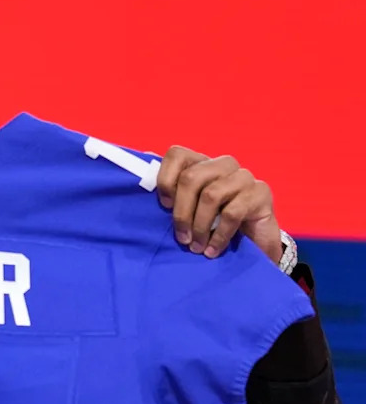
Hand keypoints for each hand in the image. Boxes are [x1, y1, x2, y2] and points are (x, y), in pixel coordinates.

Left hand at [156, 146, 281, 262]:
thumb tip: (142, 184)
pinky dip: (219, 235)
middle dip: (181, 212)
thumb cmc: (215, 224)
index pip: (177, 154)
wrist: (255, 243)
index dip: (166, 179)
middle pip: (191, 178)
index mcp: (203, 163)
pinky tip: (213, 249)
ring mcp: (244, 177)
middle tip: (181, 237)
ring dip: (200, 226)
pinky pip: (232, 212)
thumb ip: (173, 195)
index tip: (163, 205)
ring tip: (196, 246)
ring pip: (211, 195)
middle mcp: (224, 164)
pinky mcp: (261, 193)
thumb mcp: (190, 209)